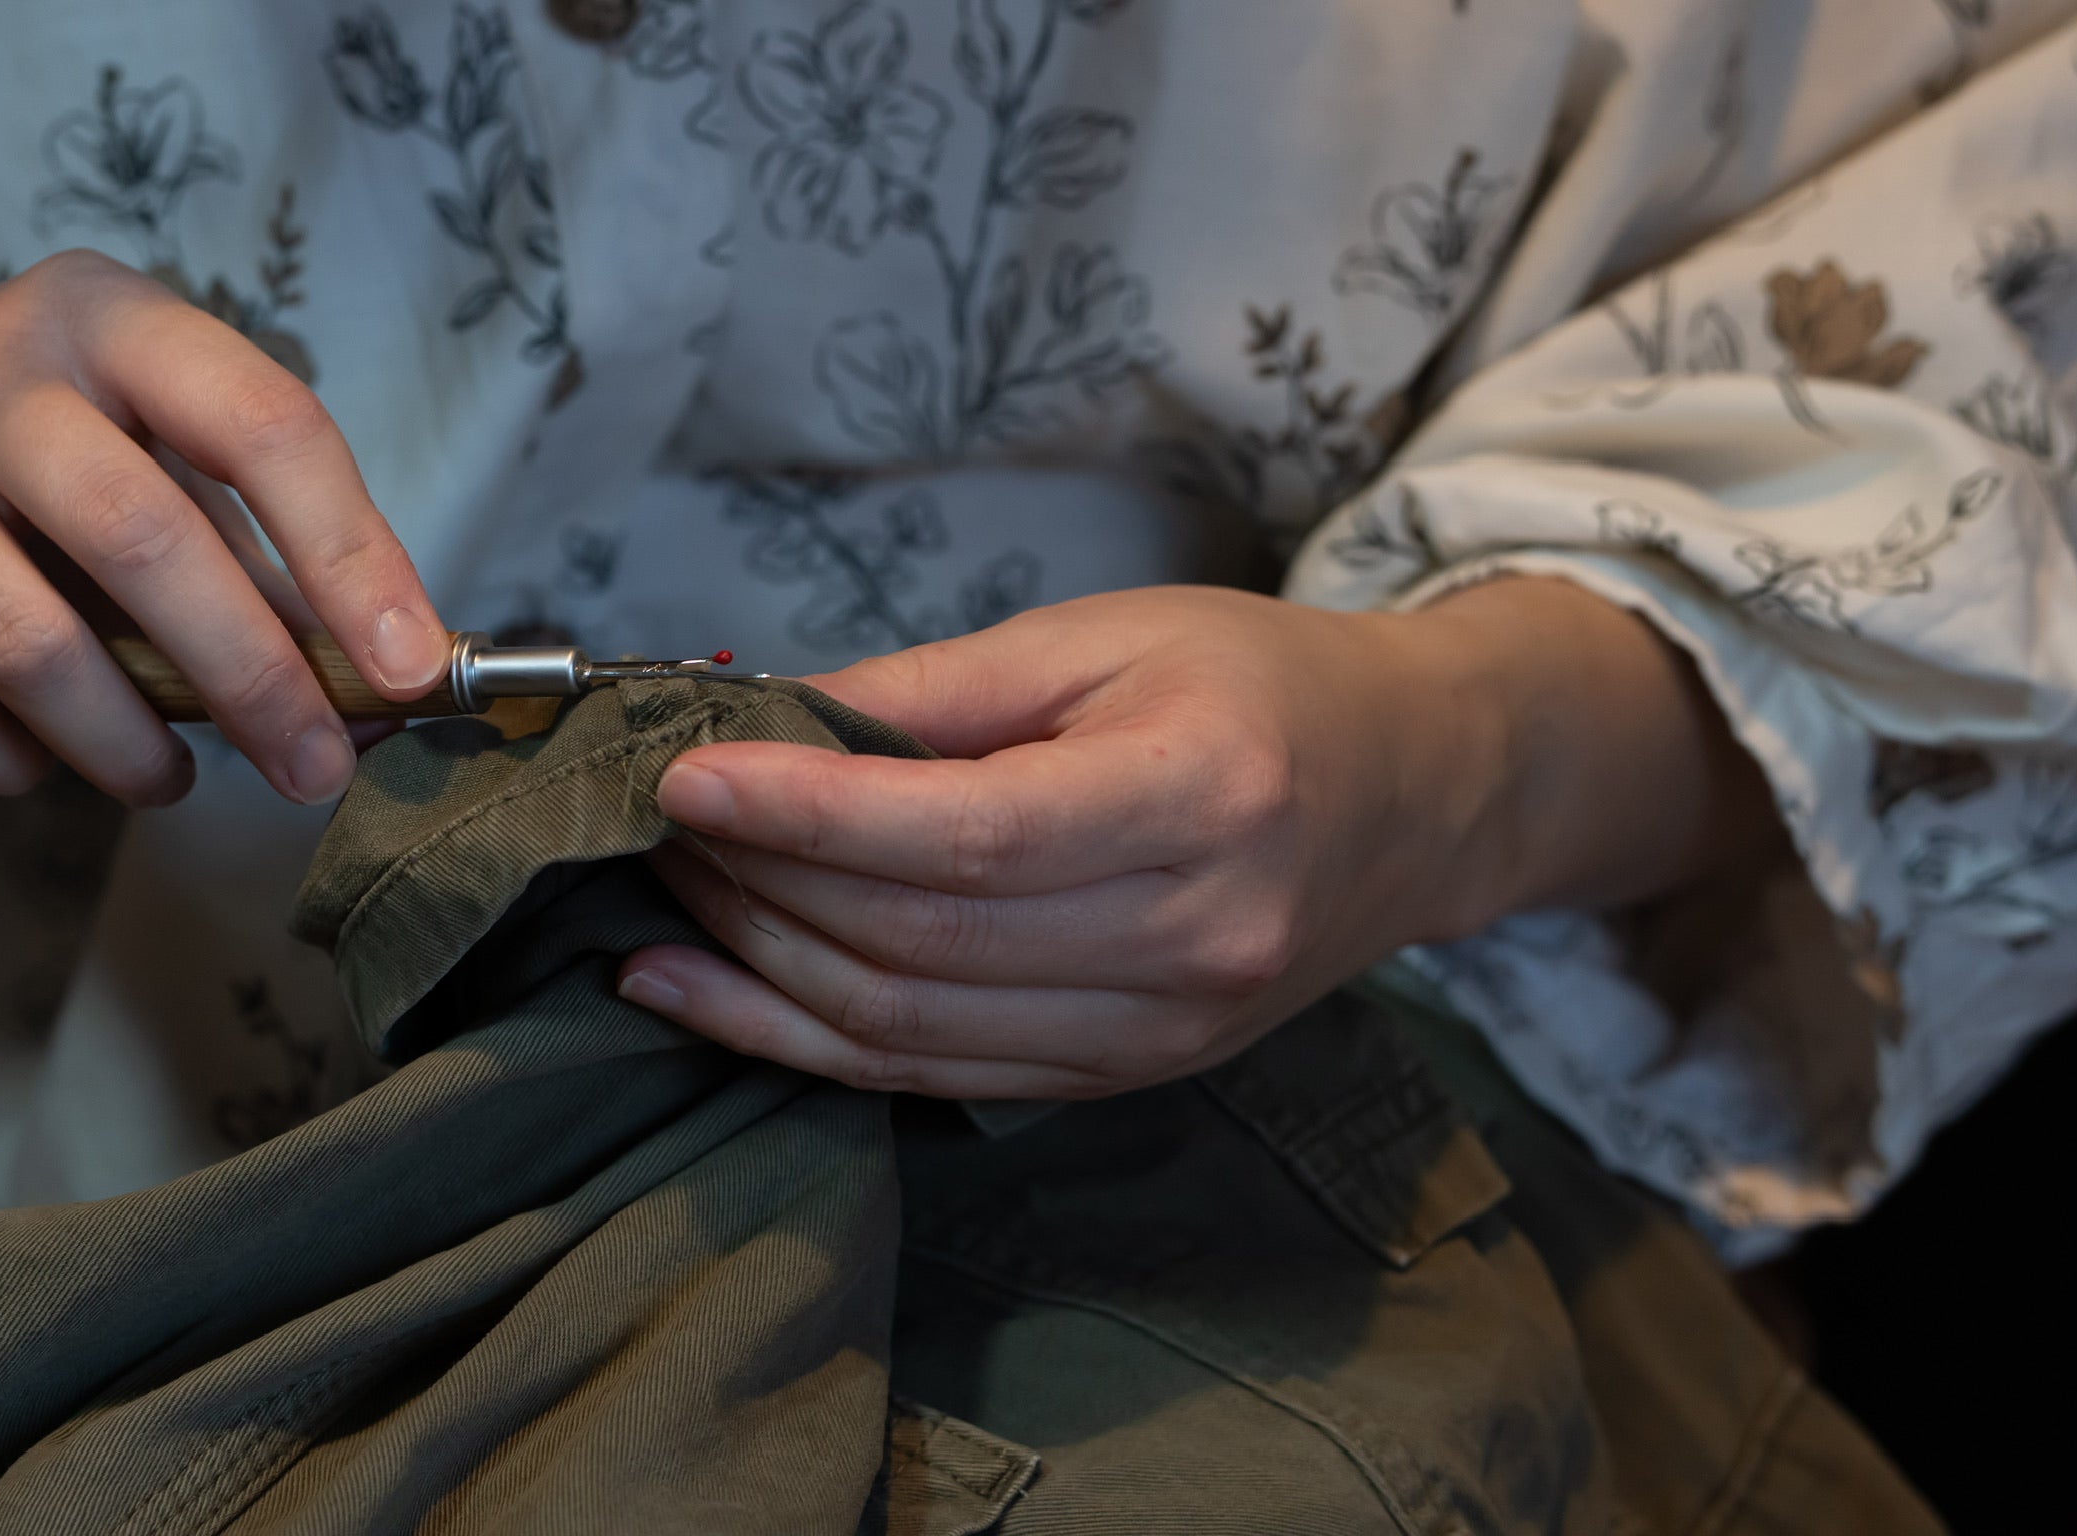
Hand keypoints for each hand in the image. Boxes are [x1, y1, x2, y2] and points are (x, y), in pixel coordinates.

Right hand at [0, 250, 443, 805]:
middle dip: (250, 677)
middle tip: (309, 769)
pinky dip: (6, 764)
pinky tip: (38, 764)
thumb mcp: (153, 471)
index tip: (411, 671)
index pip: (258, 419)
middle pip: (140, 533)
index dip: (351, 554)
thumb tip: (390, 694)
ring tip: (167, 777)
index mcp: (100, 312)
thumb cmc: (30, 483)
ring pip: (26, 637)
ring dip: (125, 742)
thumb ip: (270, 571)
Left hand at [615, 581, 1772, 1098]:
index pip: (964, 836)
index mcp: (1199, 799)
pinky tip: (706, 994)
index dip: (806, 815)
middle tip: (660, 824)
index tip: (685, 777)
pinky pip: (932, 1077)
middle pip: (920, 942)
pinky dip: (804, 1042)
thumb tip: (769, 722)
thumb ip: (937, 691)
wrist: (1416, 796)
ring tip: (662, 903)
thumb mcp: (1107, 637)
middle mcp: (1190, 940)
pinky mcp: (1121, 1076)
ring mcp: (1158, 1031)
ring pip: (910, 1031)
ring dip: (759, 974)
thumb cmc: (1260, 688)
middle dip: (761, 887)